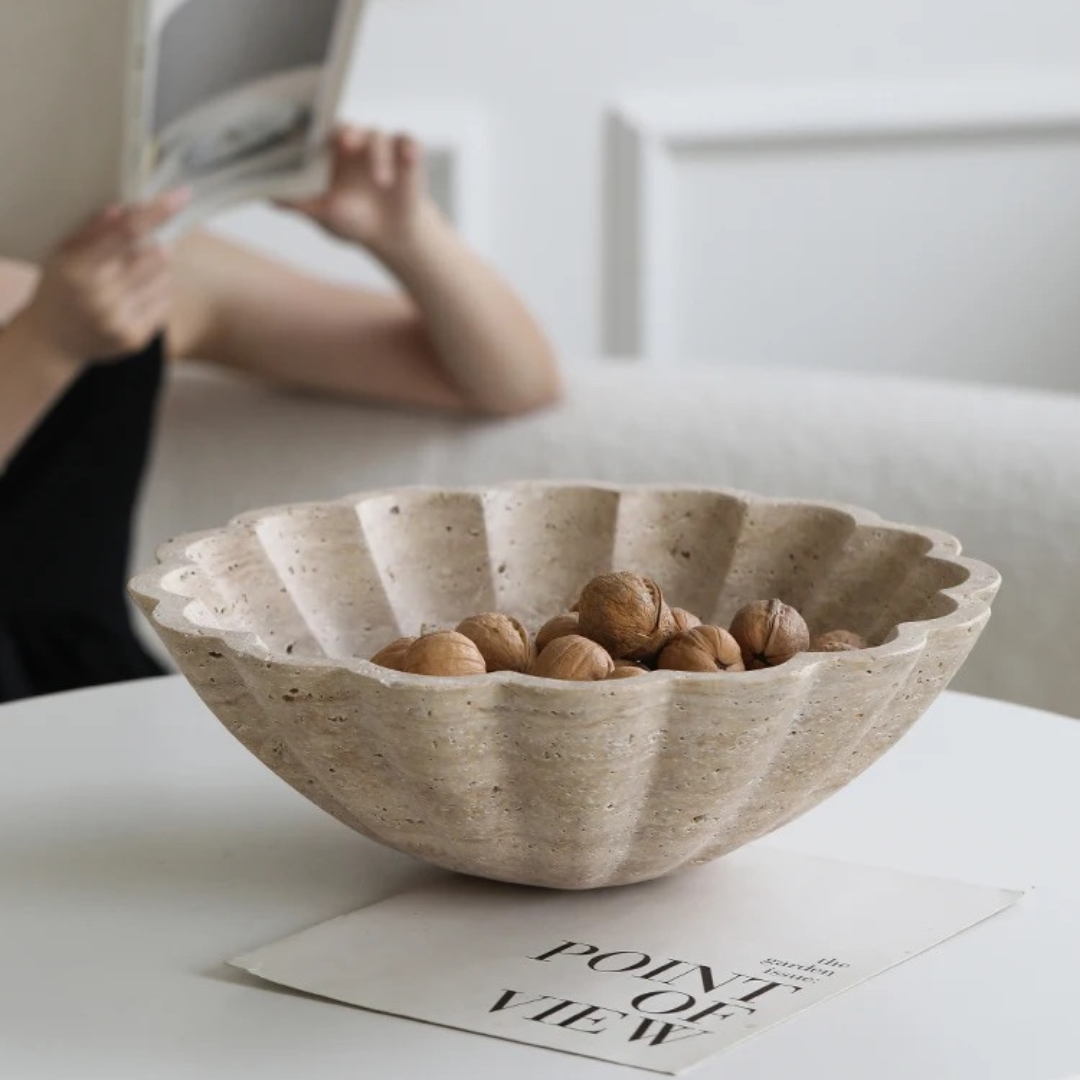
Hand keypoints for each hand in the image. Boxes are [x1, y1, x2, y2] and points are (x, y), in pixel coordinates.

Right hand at [18, 190, 188, 368]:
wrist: (53, 340)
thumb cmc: (62, 286)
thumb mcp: (65, 252)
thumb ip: (95, 230)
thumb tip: (128, 208)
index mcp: (79, 269)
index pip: (126, 233)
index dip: (156, 213)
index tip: (181, 196)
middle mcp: (101, 297)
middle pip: (156, 256)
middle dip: (153, 246)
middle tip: (136, 252)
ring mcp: (120, 321)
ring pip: (165, 279)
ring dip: (156, 272)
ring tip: (129, 279)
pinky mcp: (136, 339)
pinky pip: (165, 303)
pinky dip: (156, 294)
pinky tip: (132, 298)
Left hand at [277, 126, 432, 251]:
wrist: (388, 234)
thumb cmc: (350, 218)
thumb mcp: (322, 213)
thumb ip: (298, 203)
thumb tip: (268, 197)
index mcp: (327, 151)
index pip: (317, 132)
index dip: (313, 129)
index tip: (308, 132)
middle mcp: (352, 141)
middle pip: (347, 126)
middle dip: (346, 133)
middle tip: (344, 144)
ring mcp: (379, 146)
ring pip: (377, 137)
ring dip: (378, 155)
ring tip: (382, 182)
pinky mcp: (406, 153)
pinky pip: (407, 142)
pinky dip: (408, 148)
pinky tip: (408, 157)